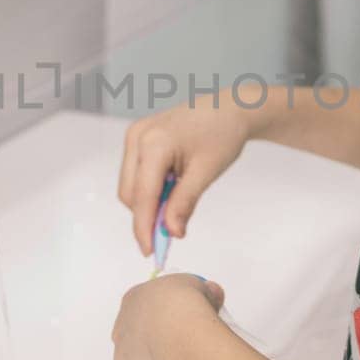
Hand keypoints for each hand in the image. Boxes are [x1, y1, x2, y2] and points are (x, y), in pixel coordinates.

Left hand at [111, 273, 226, 359]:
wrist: (186, 344)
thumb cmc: (185, 310)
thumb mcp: (198, 285)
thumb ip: (199, 290)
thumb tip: (209, 295)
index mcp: (132, 301)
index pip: (148, 303)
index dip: (170, 308)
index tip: (188, 312)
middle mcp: (122, 331)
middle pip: (141, 332)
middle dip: (162, 334)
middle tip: (189, 336)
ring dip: (161, 359)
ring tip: (188, 358)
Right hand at [118, 103, 251, 255]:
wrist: (230, 107)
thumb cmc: (223, 134)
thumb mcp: (206, 172)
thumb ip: (184, 203)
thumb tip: (171, 232)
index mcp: (154, 143)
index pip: (143, 195)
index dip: (144, 227)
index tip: (151, 251)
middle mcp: (137, 137)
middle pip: (130, 193)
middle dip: (146, 216)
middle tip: (170, 233)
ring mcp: (135, 135)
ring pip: (130, 185)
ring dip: (148, 203)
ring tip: (177, 202)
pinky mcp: (138, 137)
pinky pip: (135, 172)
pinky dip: (150, 189)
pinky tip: (171, 188)